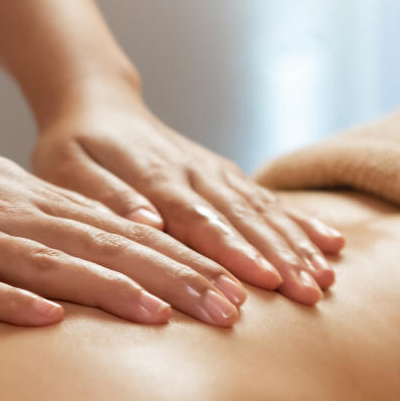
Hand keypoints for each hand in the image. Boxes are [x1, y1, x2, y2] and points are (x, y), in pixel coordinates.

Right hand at [0, 133, 247, 326]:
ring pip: (49, 263)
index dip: (180, 261)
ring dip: (107, 289)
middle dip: (168, 279)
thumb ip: (52, 217)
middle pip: (103, 249)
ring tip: (160, 316)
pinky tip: (45, 320)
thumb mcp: (0, 190)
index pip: (122, 234)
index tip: (231, 290)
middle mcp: (12, 216)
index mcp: (33, 201)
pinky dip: (7, 301)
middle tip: (226, 310)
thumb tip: (112, 241)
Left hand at [31, 91, 343, 303]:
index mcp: (154, 176)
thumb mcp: (67, 169)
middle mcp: (193, 172)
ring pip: (262, 210)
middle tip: (310, 295)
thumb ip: (106, 197)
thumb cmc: (73, 146)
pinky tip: (332, 244)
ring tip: (327, 280)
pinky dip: (300, 221)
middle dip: (279, 257)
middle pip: (242, 218)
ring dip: (296, 245)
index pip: (197, 219)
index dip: (231, 251)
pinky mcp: (224, 174)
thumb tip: (148, 224)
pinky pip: (267, 199)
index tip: (263, 282)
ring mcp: (214, 172)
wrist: (96, 105)